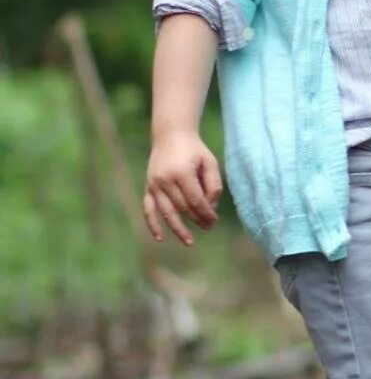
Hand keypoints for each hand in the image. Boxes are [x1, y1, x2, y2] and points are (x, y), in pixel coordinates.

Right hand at [143, 129, 221, 246]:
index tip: (214, 221)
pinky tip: (160, 238)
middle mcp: (165, 180)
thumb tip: (211, 209)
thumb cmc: (195, 151)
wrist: (171, 136)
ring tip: (189, 242)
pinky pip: (148, 209)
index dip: (206, 214)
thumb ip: (213, 186)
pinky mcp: (148, 187)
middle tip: (209, 228)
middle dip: (197, 220)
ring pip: (166, 212)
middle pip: (182, 208)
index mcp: (182, 173)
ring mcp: (154, 184)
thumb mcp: (210, 163)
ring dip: (178, 229)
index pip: (196, 201)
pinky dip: (153, 224)